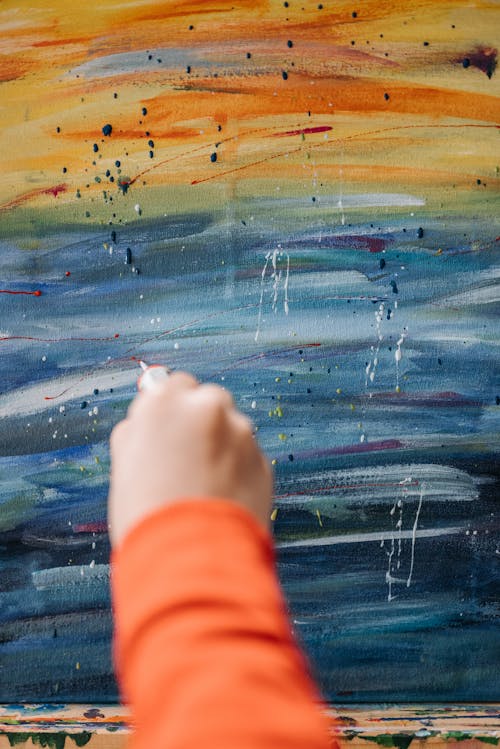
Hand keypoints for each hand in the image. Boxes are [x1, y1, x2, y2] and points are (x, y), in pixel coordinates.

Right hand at [108, 372, 272, 546]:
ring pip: (231, 427)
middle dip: (200, 420)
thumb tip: (142, 425)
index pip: (172, 384)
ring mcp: (240, 433)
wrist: (191, 559)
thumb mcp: (126, 467)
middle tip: (186, 456)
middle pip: (207, 399)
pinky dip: (238, 469)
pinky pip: (248, 455)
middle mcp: (206, 408)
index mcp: (164, 403)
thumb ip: (138, 435)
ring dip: (222, 445)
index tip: (168, 429)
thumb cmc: (148, 514)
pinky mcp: (262, 460)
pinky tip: (221, 497)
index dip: (170, 409)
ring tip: (203, 485)